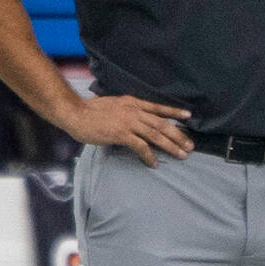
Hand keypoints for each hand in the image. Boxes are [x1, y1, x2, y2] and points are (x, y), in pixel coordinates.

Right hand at [65, 95, 193, 167]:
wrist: (74, 113)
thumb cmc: (90, 110)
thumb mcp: (114, 104)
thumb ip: (127, 109)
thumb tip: (136, 117)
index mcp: (134, 103)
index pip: (159, 107)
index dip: (174, 111)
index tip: (189, 116)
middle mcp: (134, 111)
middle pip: (162, 124)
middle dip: (178, 135)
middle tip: (190, 146)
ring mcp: (128, 122)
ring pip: (156, 135)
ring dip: (170, 146)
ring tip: (181, 155)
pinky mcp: (120, 134)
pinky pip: (140, 146)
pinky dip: (149, 155)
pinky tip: (155, 163)